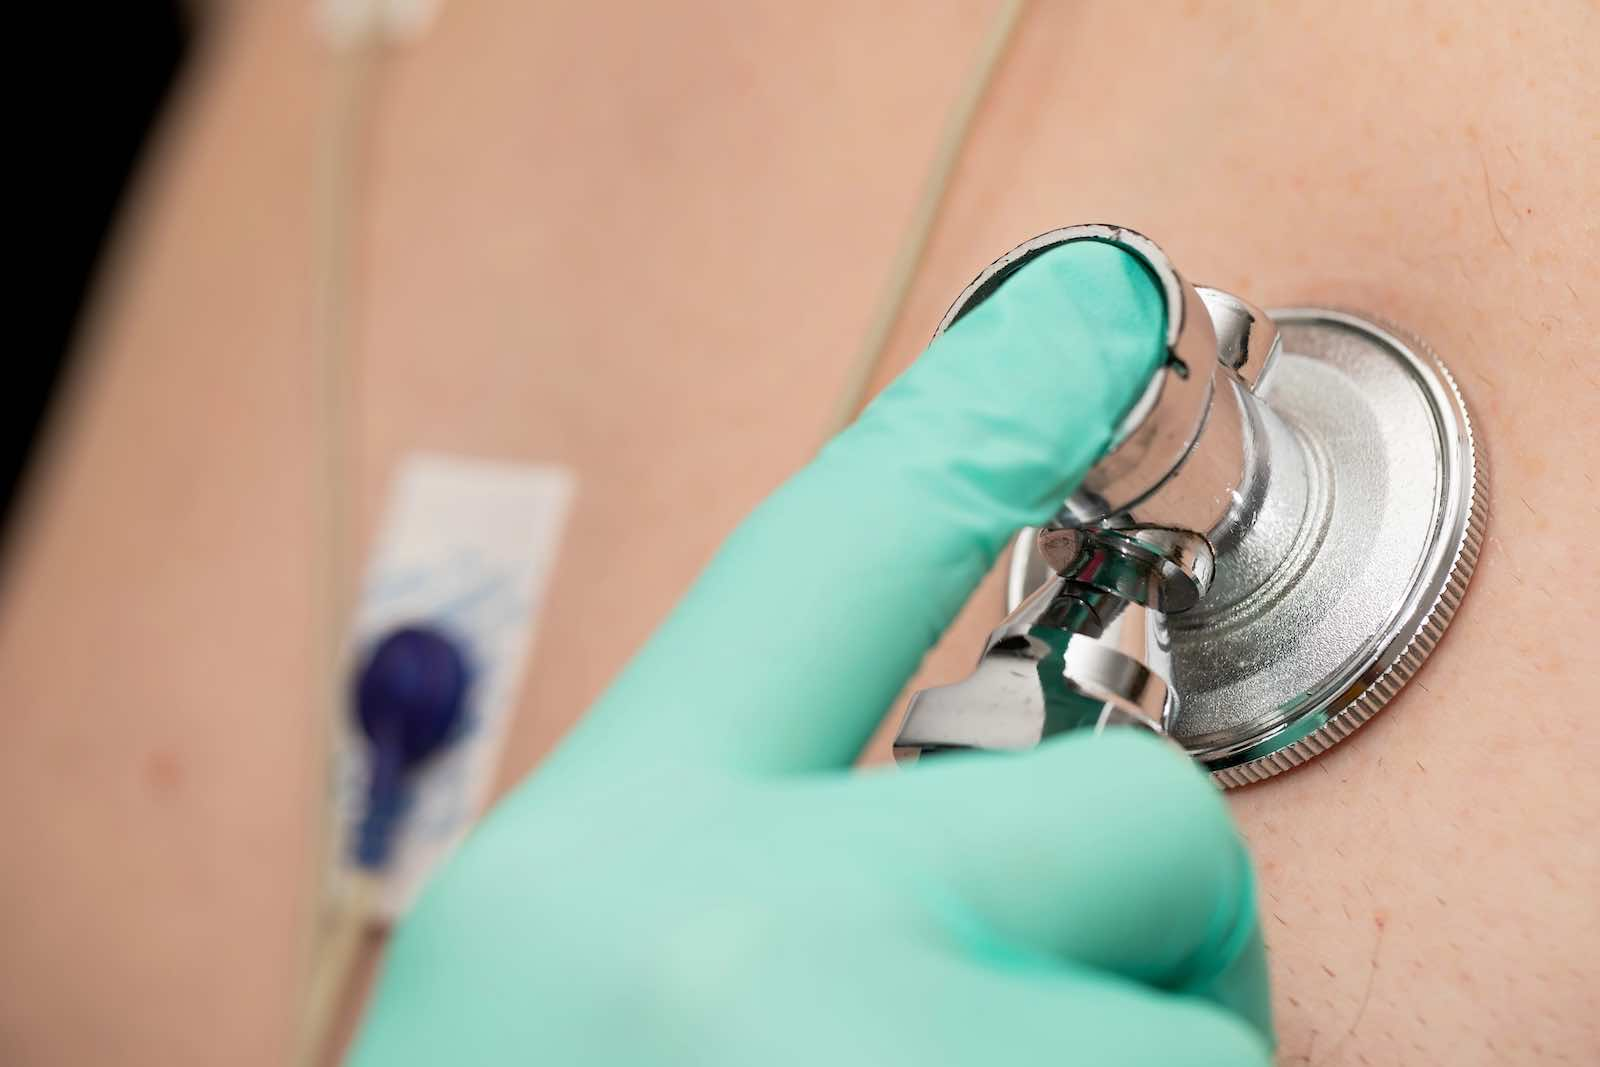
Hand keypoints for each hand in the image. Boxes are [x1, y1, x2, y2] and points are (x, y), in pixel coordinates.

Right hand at [348, 240, 1272, 1065]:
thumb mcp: (588, 1008)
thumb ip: (775, 882)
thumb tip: (1030, 816)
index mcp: (595, 876)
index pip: (821, 557)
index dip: (967, 414)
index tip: (1085, 312)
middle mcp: (735, 945)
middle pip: (1140, 827)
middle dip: (1126, 944)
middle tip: (999, 1052)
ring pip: (1202, 1042)